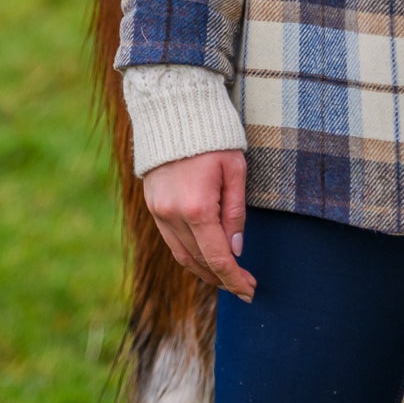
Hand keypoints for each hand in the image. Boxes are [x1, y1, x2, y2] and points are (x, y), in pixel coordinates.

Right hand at [142, 150, 256, 300]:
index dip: (235, 279)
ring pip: (182, 255)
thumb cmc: (214, 137)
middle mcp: (173, 215)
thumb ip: (236, 211)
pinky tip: (204, 258)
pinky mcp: (153, 206)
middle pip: (199, 261)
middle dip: (223, 279)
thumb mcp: (236, 169)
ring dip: (204, 272)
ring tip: (227, 279)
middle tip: (244, 288)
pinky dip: (188, 254)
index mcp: (197, 207)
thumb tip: (235, 250)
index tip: (251, 291)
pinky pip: (171, 241)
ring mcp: (159, 212)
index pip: (217, 258)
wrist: (175, 111)